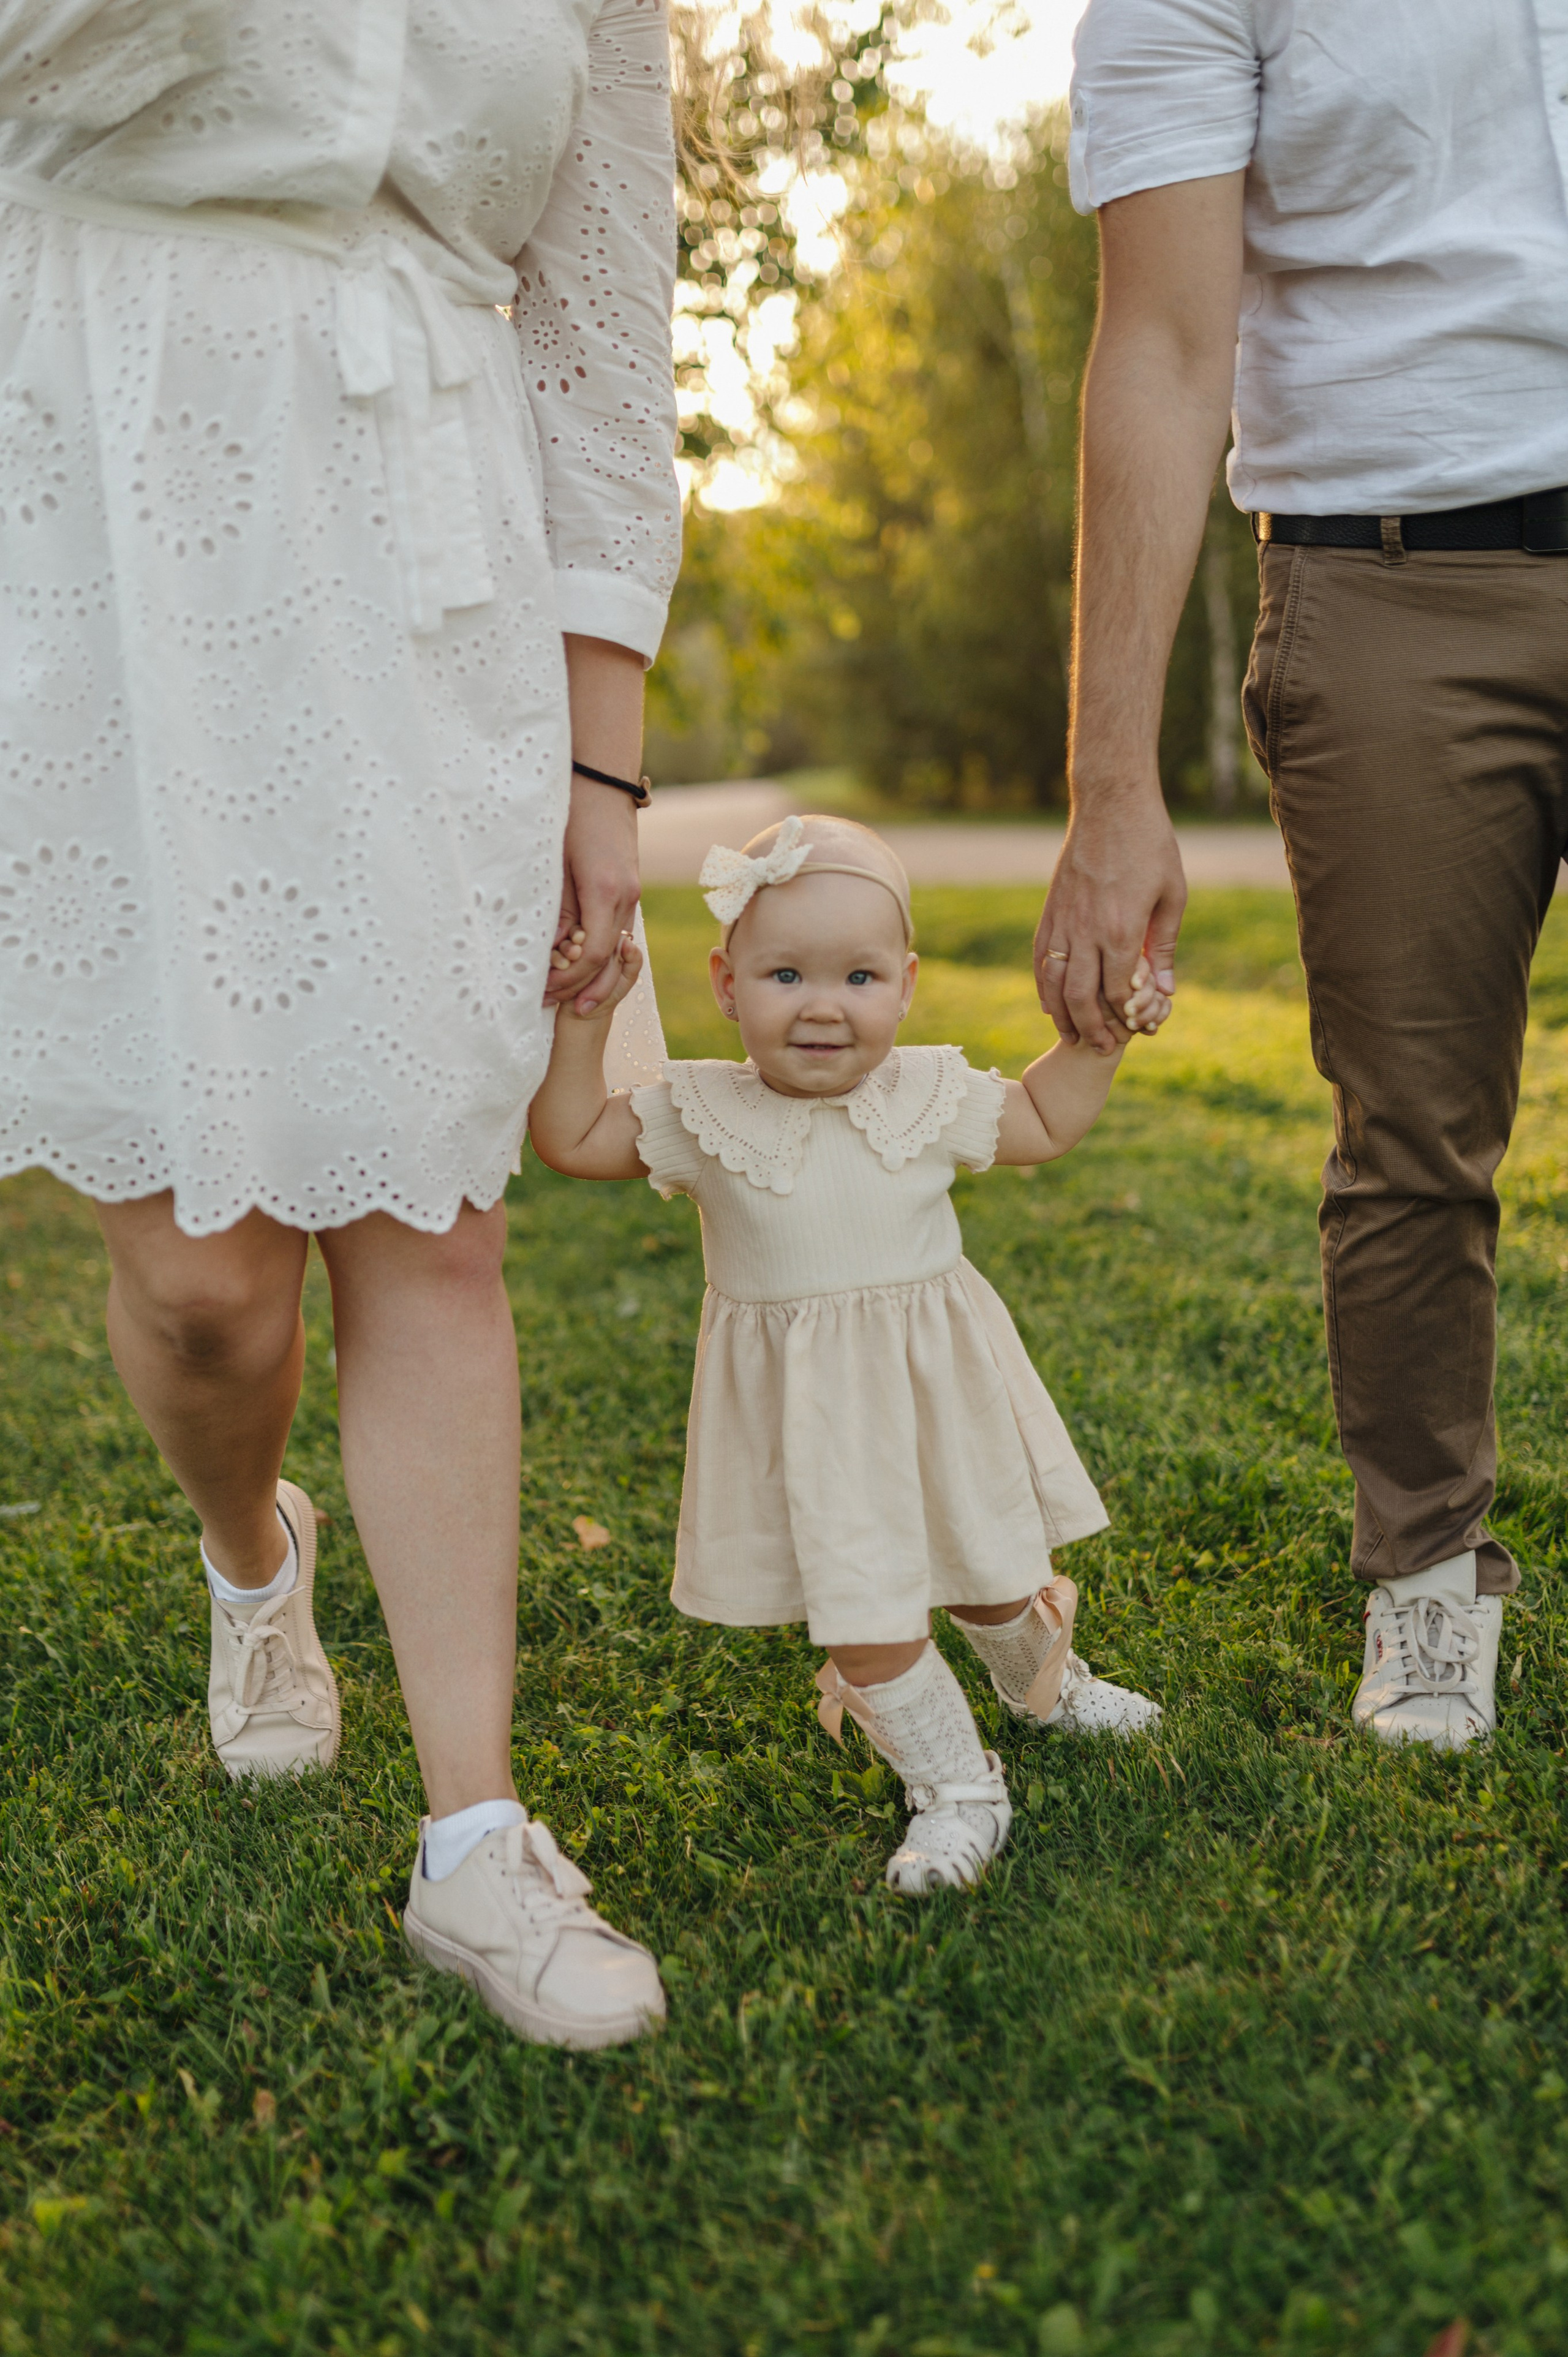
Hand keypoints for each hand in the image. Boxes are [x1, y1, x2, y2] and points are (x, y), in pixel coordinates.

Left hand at [546, 776, 640, 1014]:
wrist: (601, 783)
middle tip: (555, 1006)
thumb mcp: (554, 864)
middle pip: (609, 960)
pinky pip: (617, 932)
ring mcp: (632, 894)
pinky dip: (602, 956)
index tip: (543, 990)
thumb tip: (546, 952)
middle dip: (582, 988)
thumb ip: (554, 910)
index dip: (569, 978)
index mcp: (604, 889)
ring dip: (597, 978)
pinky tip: (581, 966)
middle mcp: (626, 896)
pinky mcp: (629, 889)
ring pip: (618, 950)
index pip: (594, 953)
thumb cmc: (570, 816)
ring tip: (573, 1000)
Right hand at [1034, 793, 1185, 1051]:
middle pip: (1081, 997)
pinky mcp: (1050, 912)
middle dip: (1092, 1028)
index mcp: (1120, 931)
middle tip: (1102, 1046)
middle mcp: (1086, 932)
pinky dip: (1043, 987)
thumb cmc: (1151, 845)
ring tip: (1072, 1036)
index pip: (1119, 991)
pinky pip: (1041, 960)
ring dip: (1062, 1016)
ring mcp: (1063, 922)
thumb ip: (1165, 946)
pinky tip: (1050, 1004)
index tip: (1138, 1028)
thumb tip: (1165, 991)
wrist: (1112, 804)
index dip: (1127, 1016)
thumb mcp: (1173, 895)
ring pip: (1054, 984)